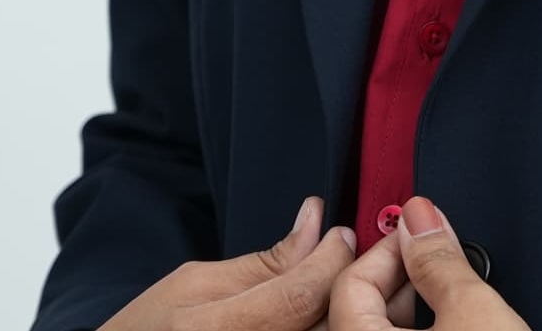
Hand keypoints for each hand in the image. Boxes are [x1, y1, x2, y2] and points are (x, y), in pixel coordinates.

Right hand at [97, 195, 360, 330]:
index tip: (340, 234)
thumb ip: (263, 262)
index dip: (331, 257)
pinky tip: (319, 313)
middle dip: (344, 283)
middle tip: (349, 258)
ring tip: (336, 286)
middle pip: (325, 324)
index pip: (300, 295)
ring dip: (341, 310)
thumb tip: (316, 222)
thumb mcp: (192, 285)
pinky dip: (323, 328)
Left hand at [328, 195, 527, 330]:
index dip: (390, 246)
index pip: (349, 283)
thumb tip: (420, 216)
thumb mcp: (474, 313)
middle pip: (352, 308)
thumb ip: (440, 259)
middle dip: (392, 273)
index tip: (424, 230)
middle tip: (429, 252)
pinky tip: (441, 323)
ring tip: (441, 289)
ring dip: (402, 305)